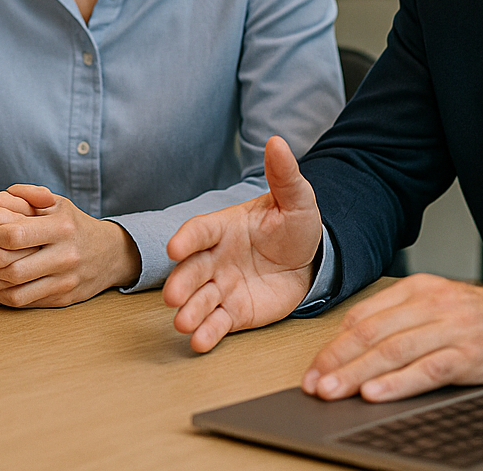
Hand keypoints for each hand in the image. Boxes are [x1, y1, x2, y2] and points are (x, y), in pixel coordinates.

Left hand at [0, 185, 140, 307]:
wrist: (110, 254)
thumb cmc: (73, 223)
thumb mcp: (53, 202)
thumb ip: (18, 197)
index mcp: (62, 227)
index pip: (14, 231)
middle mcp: (64, 256)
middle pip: (9, 264)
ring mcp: (63, 282)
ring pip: (12, 289)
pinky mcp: (60, 300)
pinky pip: (20, 303)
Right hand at [163, 135, 322, 352]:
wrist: (309, 261)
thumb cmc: (294, 226)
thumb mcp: (296, 199)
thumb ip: (284, 175)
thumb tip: (278, 142)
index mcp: (224, 228)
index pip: (200, 231)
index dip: (187, 239)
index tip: (174, 248)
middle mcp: (216, 258)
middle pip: (192, 270)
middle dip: (181, 283)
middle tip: (173, 296)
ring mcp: (222, 286)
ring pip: (200, 300)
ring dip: (189, 311)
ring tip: (182, 322)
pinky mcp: (233, 312)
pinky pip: (217, 323)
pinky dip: (206, 333)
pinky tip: (198, 341)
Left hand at [301, 275, 482, 401]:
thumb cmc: (471, 317)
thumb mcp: (431, 304)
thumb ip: (393, 317)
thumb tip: (347, 342)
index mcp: (415, 289)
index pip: (363, 317)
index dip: (333, 345)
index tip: (314, 368)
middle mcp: (430, 305)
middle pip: (372, 334)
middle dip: (337, 361)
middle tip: (315, 383)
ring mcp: (450, 329)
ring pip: (393, 352)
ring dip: (358, 374)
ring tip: (334, 391)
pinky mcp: (468, 355)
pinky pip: (427, 370)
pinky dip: (398, 383)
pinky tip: (376, 394)